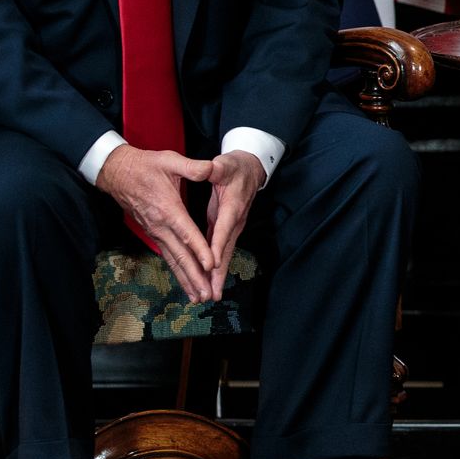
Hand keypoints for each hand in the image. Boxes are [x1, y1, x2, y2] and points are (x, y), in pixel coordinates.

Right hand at [96, 144, 217, 301]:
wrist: (118, 173)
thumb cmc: (146, 165)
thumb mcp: (169, 159)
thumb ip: (191, 166)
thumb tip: (210, 168)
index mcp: (168, 208)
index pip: (186, 232)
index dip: (199, 249)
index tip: (212, 265)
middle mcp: (160, 225)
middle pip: (180, 255)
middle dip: (194, 275)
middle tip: (207, 294)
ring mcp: (155, 232)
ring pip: (173, 259)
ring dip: (186, 279)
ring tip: (198, 297)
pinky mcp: (154, 233)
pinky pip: (168, 256)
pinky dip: (178, 271)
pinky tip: (186, 283)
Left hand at [204, 151, 265, 299]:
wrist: (250, 169)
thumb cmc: (235, 166)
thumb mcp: (225, 163)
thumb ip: (217, 168)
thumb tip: (211, 168)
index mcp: (233, 205)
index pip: (224, 227)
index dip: (218, 245)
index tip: (212, 264)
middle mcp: (235, 221)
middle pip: (227, 249)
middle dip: (219, 273)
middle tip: (213, 293)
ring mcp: (233, 228)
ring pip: (225, 254)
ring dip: (218, 276)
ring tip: (211, 295)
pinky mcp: (228, 230)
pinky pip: (221, 251)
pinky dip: (216, 268)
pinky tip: (209, 281)